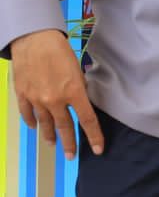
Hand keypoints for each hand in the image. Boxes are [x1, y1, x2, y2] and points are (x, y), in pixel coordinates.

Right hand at [10, 29, 100, 158]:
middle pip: (64, 127)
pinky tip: (35, 127)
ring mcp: (37, 99)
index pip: (87, 120)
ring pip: (44, 124)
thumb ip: (78, 88)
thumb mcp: (77, 69)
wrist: (34, 40)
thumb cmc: (60, 51)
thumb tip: (80, 100)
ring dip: (49, 136)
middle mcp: (55, 100)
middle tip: (71, 156)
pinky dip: (32, 122)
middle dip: (69, 143)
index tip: (97, 149)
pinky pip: (28, 114)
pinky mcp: (23, 95)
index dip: (94, 136)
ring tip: (53, 144)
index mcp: (74, 92)